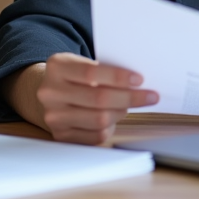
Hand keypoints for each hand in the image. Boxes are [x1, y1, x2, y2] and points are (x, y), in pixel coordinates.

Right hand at [11, 53, 158, 144]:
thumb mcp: (81, 62)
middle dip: (129, 98)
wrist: (48, 92)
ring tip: (129, 105)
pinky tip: (114, 117)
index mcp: (57, 67)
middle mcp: (50, 92)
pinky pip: (95, 135)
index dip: (118, 77)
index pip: (92, 73)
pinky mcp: (60, 135)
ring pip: (99, 119)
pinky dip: (111, 126)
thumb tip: (137, 82)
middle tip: (150, 96)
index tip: (140, 79)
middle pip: (98, 99)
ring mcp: (53, 116)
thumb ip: (102, 69)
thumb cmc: (73, 76)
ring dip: (122, 112)